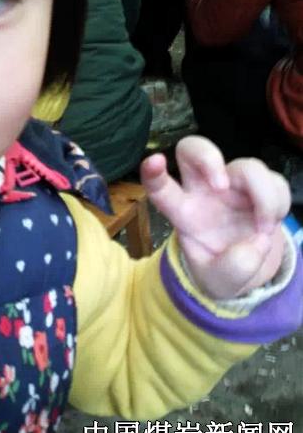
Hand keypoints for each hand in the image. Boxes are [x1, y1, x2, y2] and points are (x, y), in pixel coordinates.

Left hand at [140, 136, 289, 298]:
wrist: (247, 269)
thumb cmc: (221, 268)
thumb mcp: (219, 283)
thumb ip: (231, 269)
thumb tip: (255, 246)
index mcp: (183, 211)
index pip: (160, 187)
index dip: (153, 173)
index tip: (153, 161)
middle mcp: (204, 189)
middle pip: (195, 149)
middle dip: (207, 157)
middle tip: (222, 185)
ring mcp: (233, 184)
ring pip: (247, 166)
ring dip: (263, 196)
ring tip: (263, 230)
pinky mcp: (260, 185)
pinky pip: (274, 180)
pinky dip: (279, 202)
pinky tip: (271, 223)